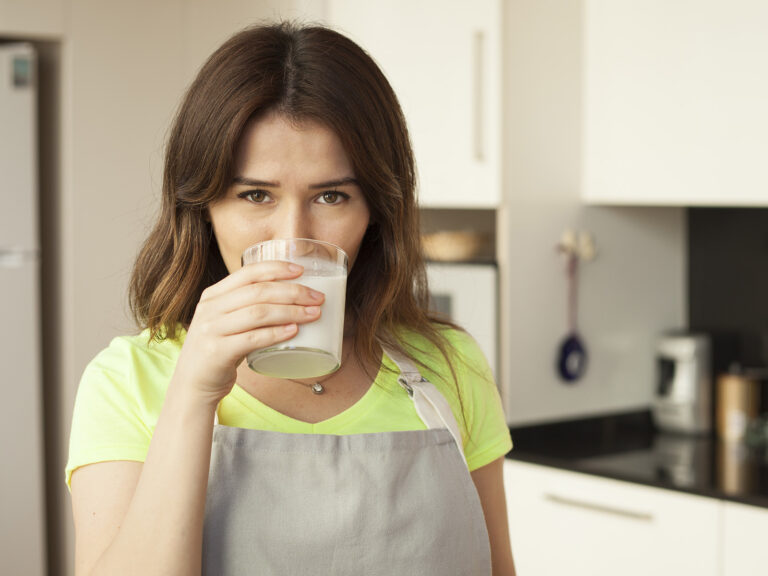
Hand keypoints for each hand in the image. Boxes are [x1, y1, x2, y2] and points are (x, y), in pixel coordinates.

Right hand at [172, 261, 323, 404]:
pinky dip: (276, 334)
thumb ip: (246, 307)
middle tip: (318, 298)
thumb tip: (292, 296)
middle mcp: (210, 308)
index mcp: (213, 295)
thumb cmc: (219, 350)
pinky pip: (252, 339)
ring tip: (313, 314)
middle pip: (258, 292)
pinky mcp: (216, 352)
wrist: (192, 385)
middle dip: (293, 292)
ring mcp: (211, 330)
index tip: (302, 270)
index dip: (277, 268)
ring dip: (291, 312)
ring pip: (258, 313)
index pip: (248, 272)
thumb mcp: (226, 321)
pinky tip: (294, 332)